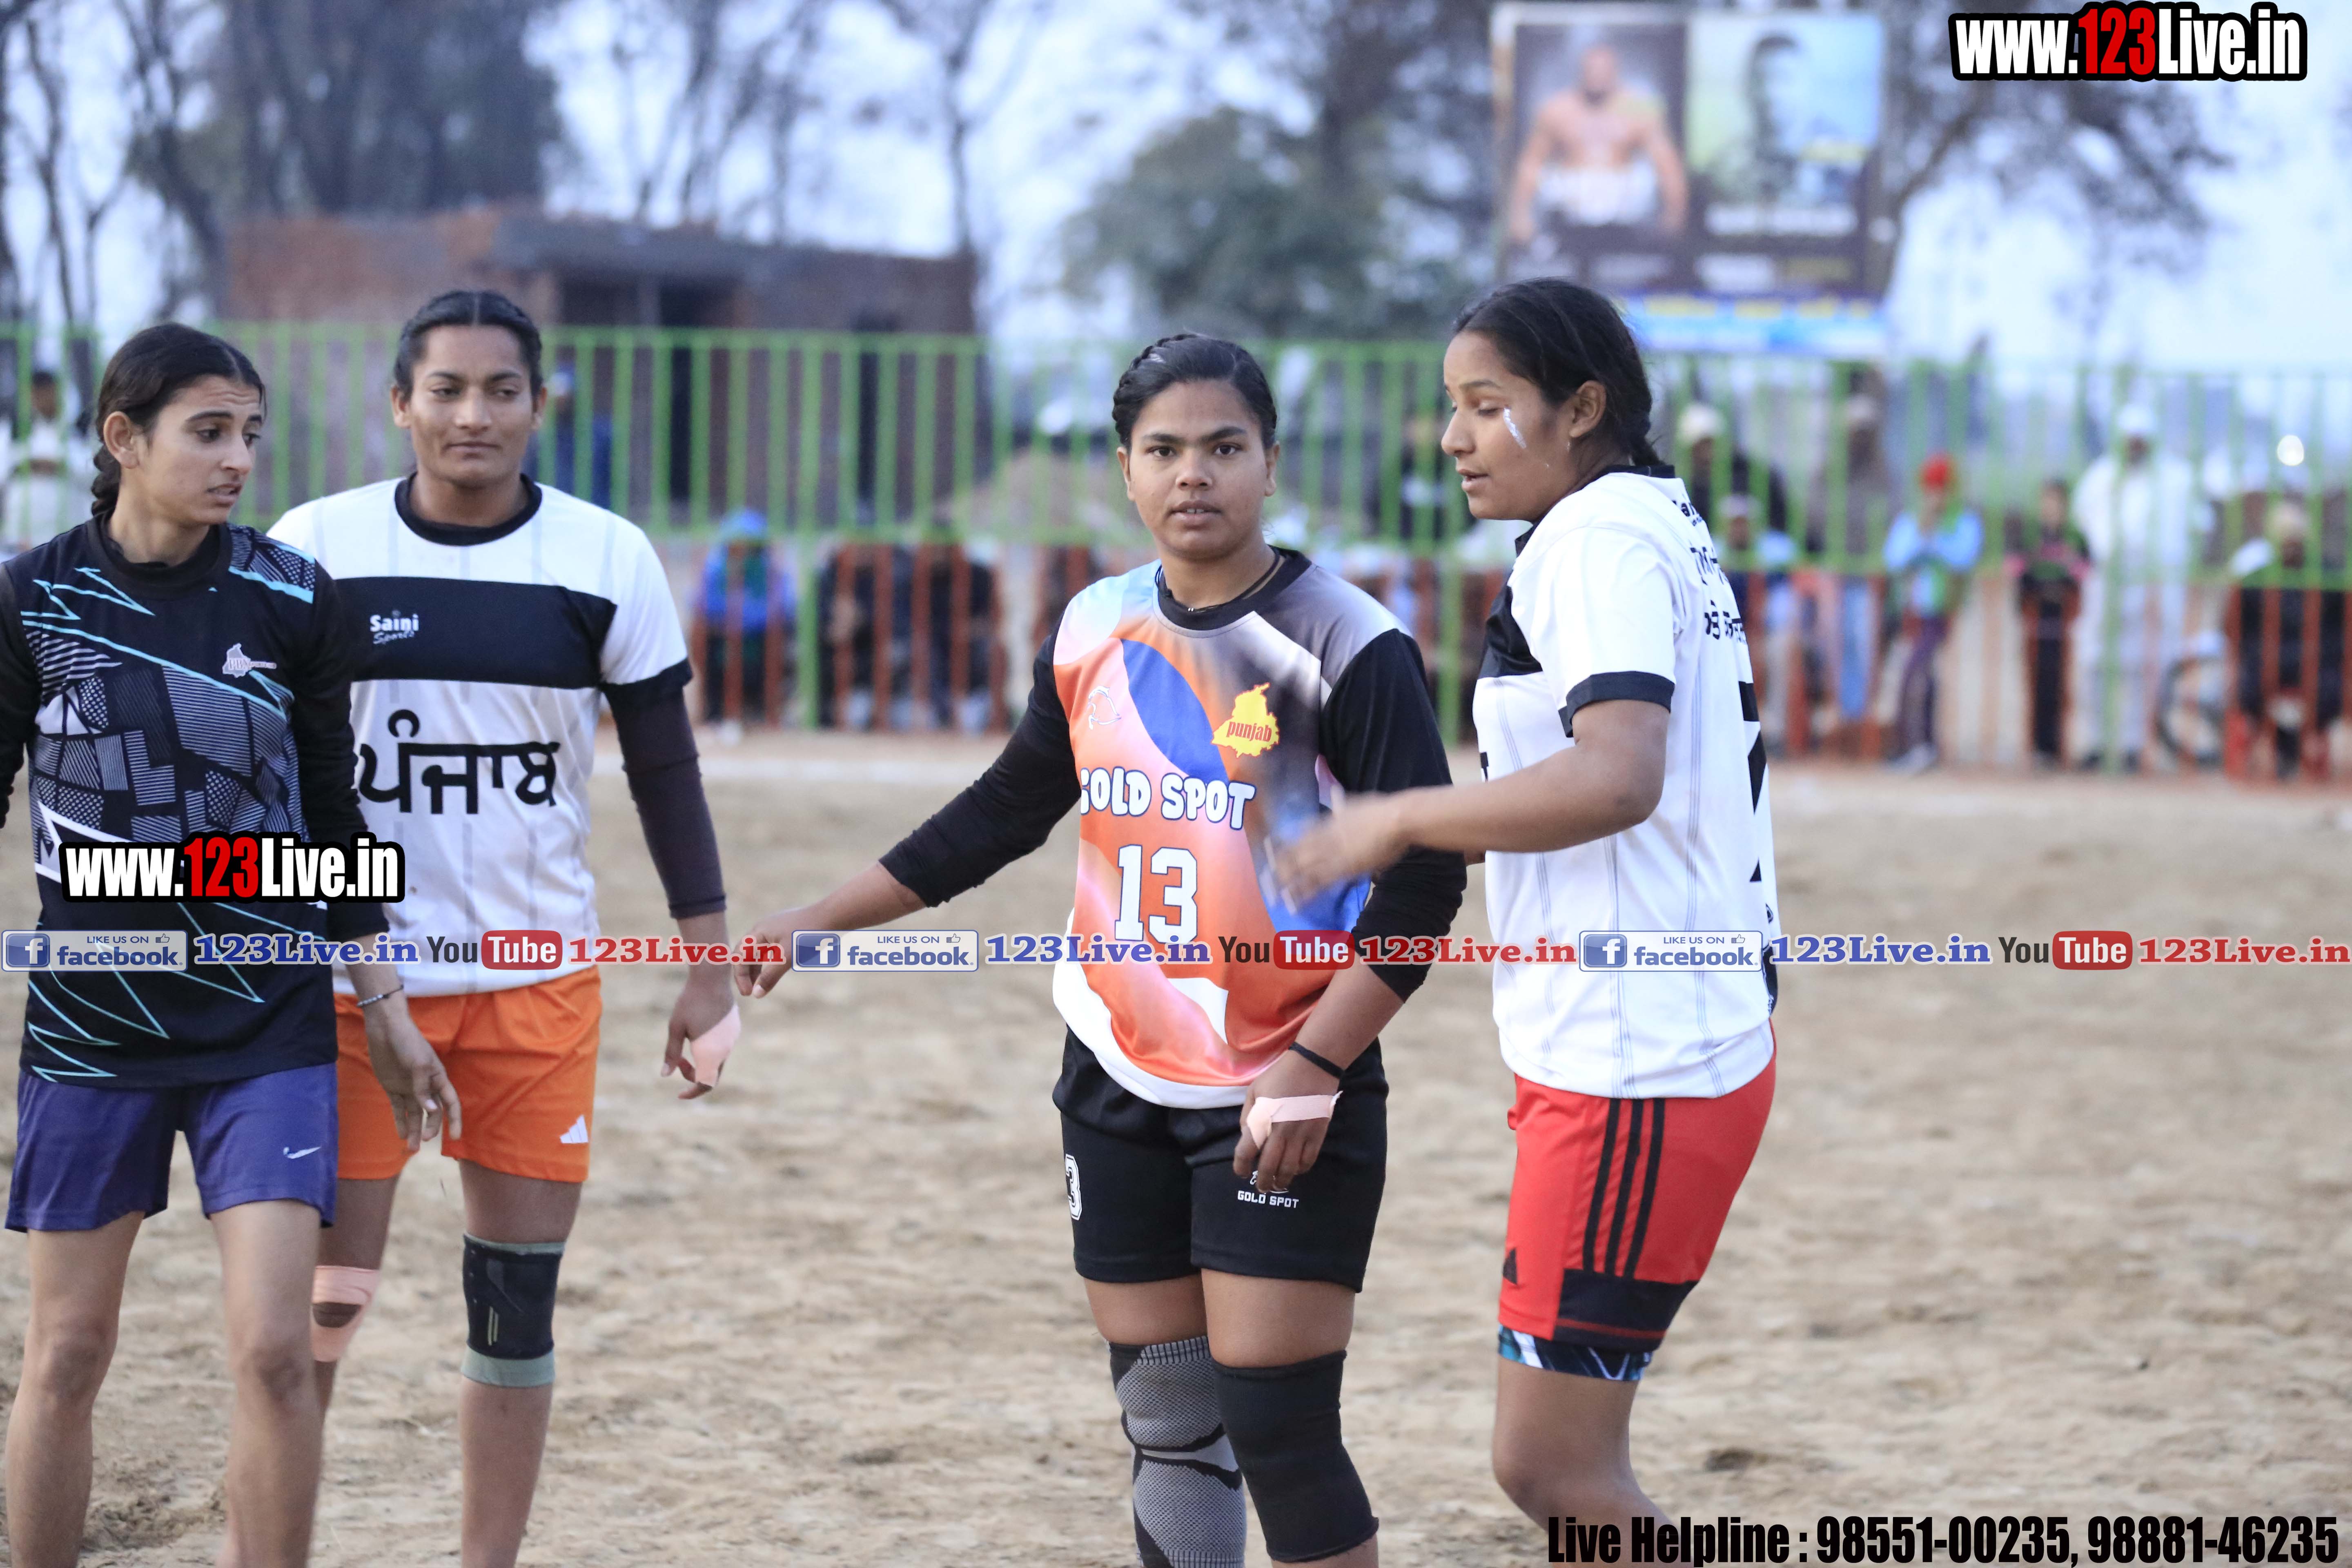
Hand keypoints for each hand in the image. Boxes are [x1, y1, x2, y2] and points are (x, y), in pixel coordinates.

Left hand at [363, 996, 458, 1151]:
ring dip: (414, 1130)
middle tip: (424, 1141)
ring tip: (411, 1148)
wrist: (386, 1030)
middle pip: (432, 1112)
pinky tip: (401, 1134)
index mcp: (438, 1078)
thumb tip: (431, 1110)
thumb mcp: (419, 1064)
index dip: (454, 1120)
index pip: (450, 1103)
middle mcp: (425, 1085)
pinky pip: (398, 1108)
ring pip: (414, 1114)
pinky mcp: (393, 1088)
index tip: (455, 1137)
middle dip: (430, 1127)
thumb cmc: (408, 1042)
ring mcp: (409, 1087)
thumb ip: (423, 1088)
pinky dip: (400, 1121)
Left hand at [662, 963, 736, 1098]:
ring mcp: (732, 1039)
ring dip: (700, 1061)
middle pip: (711, 1075)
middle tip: (677, 1061)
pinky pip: (722, 1048)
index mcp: (710, 1053)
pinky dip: (708, 1051)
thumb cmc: (690, 1002)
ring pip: (717, 1061)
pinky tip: (697, 1034)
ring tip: (685, 1043)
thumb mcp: (675, 1028)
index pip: (705, 1084)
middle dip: (693, 1075)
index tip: (680, 1094)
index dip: (693, 1093)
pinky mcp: (734, 1029)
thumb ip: (671, 1054)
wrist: (712, 978)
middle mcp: (725, 1049)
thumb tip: (664, 1075)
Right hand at [734, 906, 811, 998]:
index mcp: (759, 932)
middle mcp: (763, 928)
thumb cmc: (807, 935)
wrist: (831, 916)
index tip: (748, 994)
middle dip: (746, 973)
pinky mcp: (785, 932)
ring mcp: (774, 929)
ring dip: (756, 969)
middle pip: (745, 953)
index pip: (739, 956)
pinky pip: (770, 949)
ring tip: (760, 986)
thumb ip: (770, 976)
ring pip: (758, 952)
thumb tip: (756, 994)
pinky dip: (768, 962)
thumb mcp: (787, 957)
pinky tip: (773, 972)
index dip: (741, 976)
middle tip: (750, 992)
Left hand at [1231, 1049, 1339, 1194]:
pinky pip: (1308, 1160)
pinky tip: (1295, 1170)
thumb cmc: (1279, 1077)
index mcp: (1262, 1119)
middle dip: (1263, 1182)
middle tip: (1262, 1188)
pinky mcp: (1317, 1134)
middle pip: (1269, 1167)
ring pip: (1290, 1168)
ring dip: (1282, 1180)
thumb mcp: (1254, 1091)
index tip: (1241, 1172)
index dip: (1241, 1166)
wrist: (1313, 1066)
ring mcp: (1300, 1134)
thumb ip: (1248, 1116)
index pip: (1246, 1151)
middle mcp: (1280, 1131)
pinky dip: (1300, 1170)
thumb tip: (1248, 1138)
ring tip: (1278, 1185)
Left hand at [1273, 795, 1406, 905]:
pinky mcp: (1343, 869)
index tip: (1267, 849)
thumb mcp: (1354, 803)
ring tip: (1273, 896)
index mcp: (1325, 822)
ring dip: (1286, 884)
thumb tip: (1335, 796)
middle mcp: (1323, 838)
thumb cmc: (1380, 810)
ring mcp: (1331, 854)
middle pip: (1294, 855)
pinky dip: (1304, 894)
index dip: (1281, 844)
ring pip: (1302, 871)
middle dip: (1279, 868)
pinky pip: (1319, 884)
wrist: (1396, 819)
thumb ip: (1341, 804)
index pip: (1297, 835)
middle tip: (1264, 880)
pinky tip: (1294, 904)